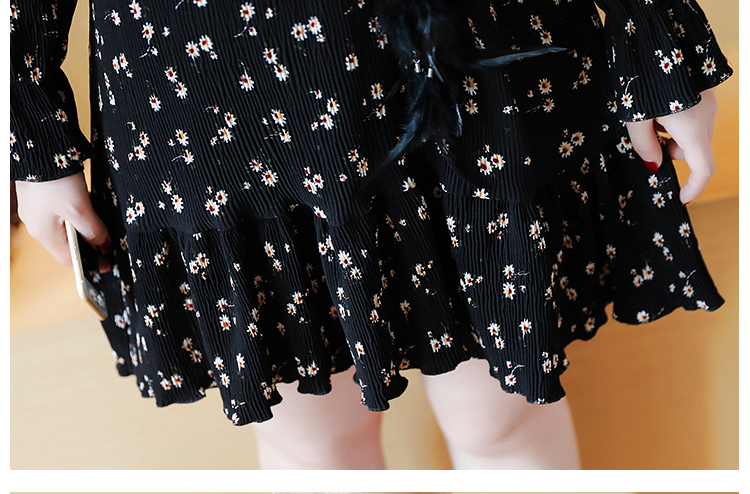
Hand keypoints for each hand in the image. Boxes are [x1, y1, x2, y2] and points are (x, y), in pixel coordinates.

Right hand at [15, 172, 111, 271]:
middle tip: (107, 247)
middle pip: (65, 245)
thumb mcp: (80, 209)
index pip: (68, 259)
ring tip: (101, 231)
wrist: (38, 148)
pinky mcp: (39, 199)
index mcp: (44, 234)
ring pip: (63, 230)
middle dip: (87, 249)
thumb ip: (93, 231)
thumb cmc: (55, 180)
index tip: (108, 263)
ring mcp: (36, 212)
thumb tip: (103, 246)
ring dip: (82, 232)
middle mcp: (37, 226)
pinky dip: (74, 218)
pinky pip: (58, 216)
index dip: (90, 264)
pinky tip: (87, 212)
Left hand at [625, 87, 718, 204]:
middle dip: (672, 153)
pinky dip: (676, 118)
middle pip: (694, 148)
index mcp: (693, 128)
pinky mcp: (703, 87)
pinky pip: (693, 113)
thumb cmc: (642, 81)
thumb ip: (644, 146)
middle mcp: (707, 115)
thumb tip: (653, 166)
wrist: (655, 39)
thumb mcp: (635, 119)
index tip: (681, 198)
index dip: (694, 187)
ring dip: (672, 134)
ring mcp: (708, 100)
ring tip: (646, 117)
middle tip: (647, 142)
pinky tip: (655, 104)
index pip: (703, 168)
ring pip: (692, 131)